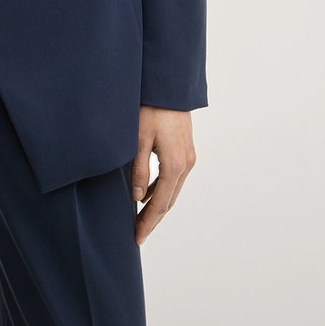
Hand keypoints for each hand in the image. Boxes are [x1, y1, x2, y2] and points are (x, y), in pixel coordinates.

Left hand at [130, 106, 196, 245]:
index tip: (136, 238)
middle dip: (153, 220)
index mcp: (174, 165)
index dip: (147, 223)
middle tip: (138, 234)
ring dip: (159, 206)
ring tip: (141, 219)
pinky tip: (149, 194)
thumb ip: (138, 170)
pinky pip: (174, 178)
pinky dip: (163, 190)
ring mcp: (188, 157)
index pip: (160, 204)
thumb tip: (138, 198)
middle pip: (169, 201)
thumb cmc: (151, 109)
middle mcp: (186, 164)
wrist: (169, 87)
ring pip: (173, 191)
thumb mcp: (138, 139)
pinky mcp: (186, 150)